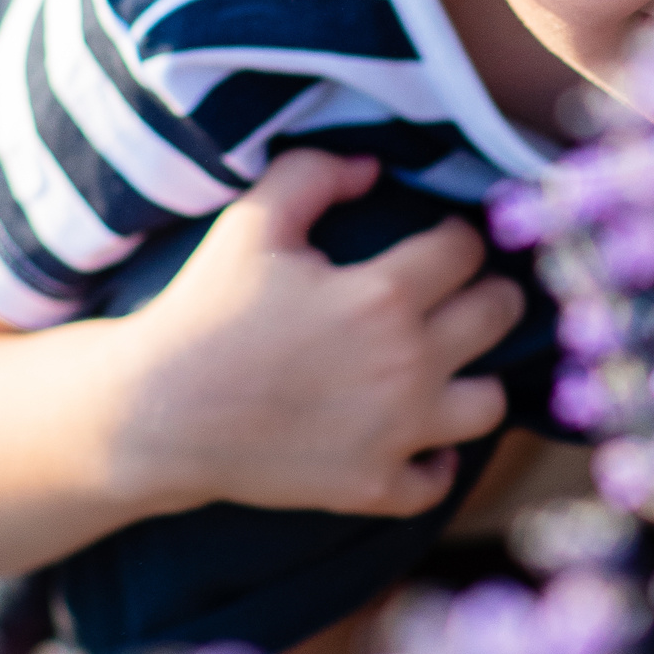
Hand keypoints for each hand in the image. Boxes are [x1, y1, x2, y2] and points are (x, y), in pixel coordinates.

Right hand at [104, 151, 521, 520]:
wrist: (154, 414)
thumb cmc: (204, 311)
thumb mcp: (251, 224)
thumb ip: (315, 175)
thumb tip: (374, 167)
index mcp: (385, 295)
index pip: (467, 248)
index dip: (458, 235)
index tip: (440, 240)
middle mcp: (407, 365)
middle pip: (499, 317)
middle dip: (489, 294)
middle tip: (464, 293)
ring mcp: (395, 434)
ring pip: (491, 404)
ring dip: (478, 379)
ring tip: (453, 365)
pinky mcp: (372, 486)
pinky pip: (438, 481)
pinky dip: (434, 461)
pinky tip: (418, 439)